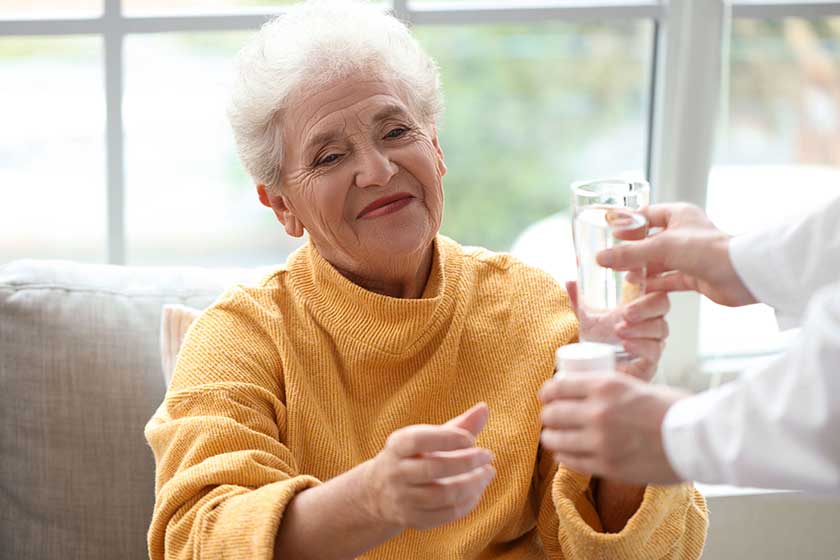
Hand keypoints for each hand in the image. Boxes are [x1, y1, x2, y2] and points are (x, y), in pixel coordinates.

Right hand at [362, 403, 495, 530]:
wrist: (379, 492)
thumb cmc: (414, 456)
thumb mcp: (428, 438)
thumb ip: (458, 425)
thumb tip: (485, 408)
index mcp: (397, 445)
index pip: (418, 440)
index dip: (447, 438)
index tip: (470, 439)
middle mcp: (395, 472)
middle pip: (433, 469)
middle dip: (466, 462)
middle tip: (488, 455)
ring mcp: (403, 499)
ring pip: (442, 495)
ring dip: (472, 484)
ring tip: (488, 472)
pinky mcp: (413, 519)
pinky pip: (446, 514)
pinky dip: (468, 502)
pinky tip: (478, 489)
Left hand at [539, 372, 688, 483]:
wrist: (699, 439)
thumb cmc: (675, 409)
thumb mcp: (638, 385)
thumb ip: (612, 389)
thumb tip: (590, 391)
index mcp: (605, 386)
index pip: (557, 387)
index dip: (547, 392)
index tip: (548, 396)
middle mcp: (597, 412)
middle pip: (551, 414)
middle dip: (548, 415)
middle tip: (552, 417)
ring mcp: (600, 441)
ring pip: (555, 440)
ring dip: (552, 438)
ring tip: (556, 437)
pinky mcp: (606, 466)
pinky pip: (570, 461)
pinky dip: (564, 456)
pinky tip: (567, 452)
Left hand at [566, 280, 669, 381]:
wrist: (598, 372)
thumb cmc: (599, 342)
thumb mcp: (587, 318)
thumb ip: (580, 299)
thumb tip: (570, 281)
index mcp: (639, 305)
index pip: (651, 285)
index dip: (647, 279)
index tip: (630, 277)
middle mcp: (651, 320)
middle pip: (661, 304)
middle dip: (645, 306)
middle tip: (626, 312)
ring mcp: (654, 340)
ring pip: (660, 328)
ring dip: (640, 328)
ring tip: (619, 330)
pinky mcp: (651, 361)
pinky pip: (654, 352)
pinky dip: (640, 346)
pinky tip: (626, 344)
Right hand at [596, 203, 757, 306]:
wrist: (740, 275)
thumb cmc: (705, 250)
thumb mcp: (660, 248)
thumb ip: (629, 254)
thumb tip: (600, 258)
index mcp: (678, 214)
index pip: (645, 215)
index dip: (627, 224)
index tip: (608, 234)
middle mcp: (683, 232)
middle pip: (649, 240)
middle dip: (631, 252)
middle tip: (610, 260)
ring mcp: (688, 255)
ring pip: (657, 262)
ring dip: (641, 270)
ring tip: (621, 278)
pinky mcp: (693, 276)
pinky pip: (667, 279)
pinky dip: (654, 284)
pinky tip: (638, 290)